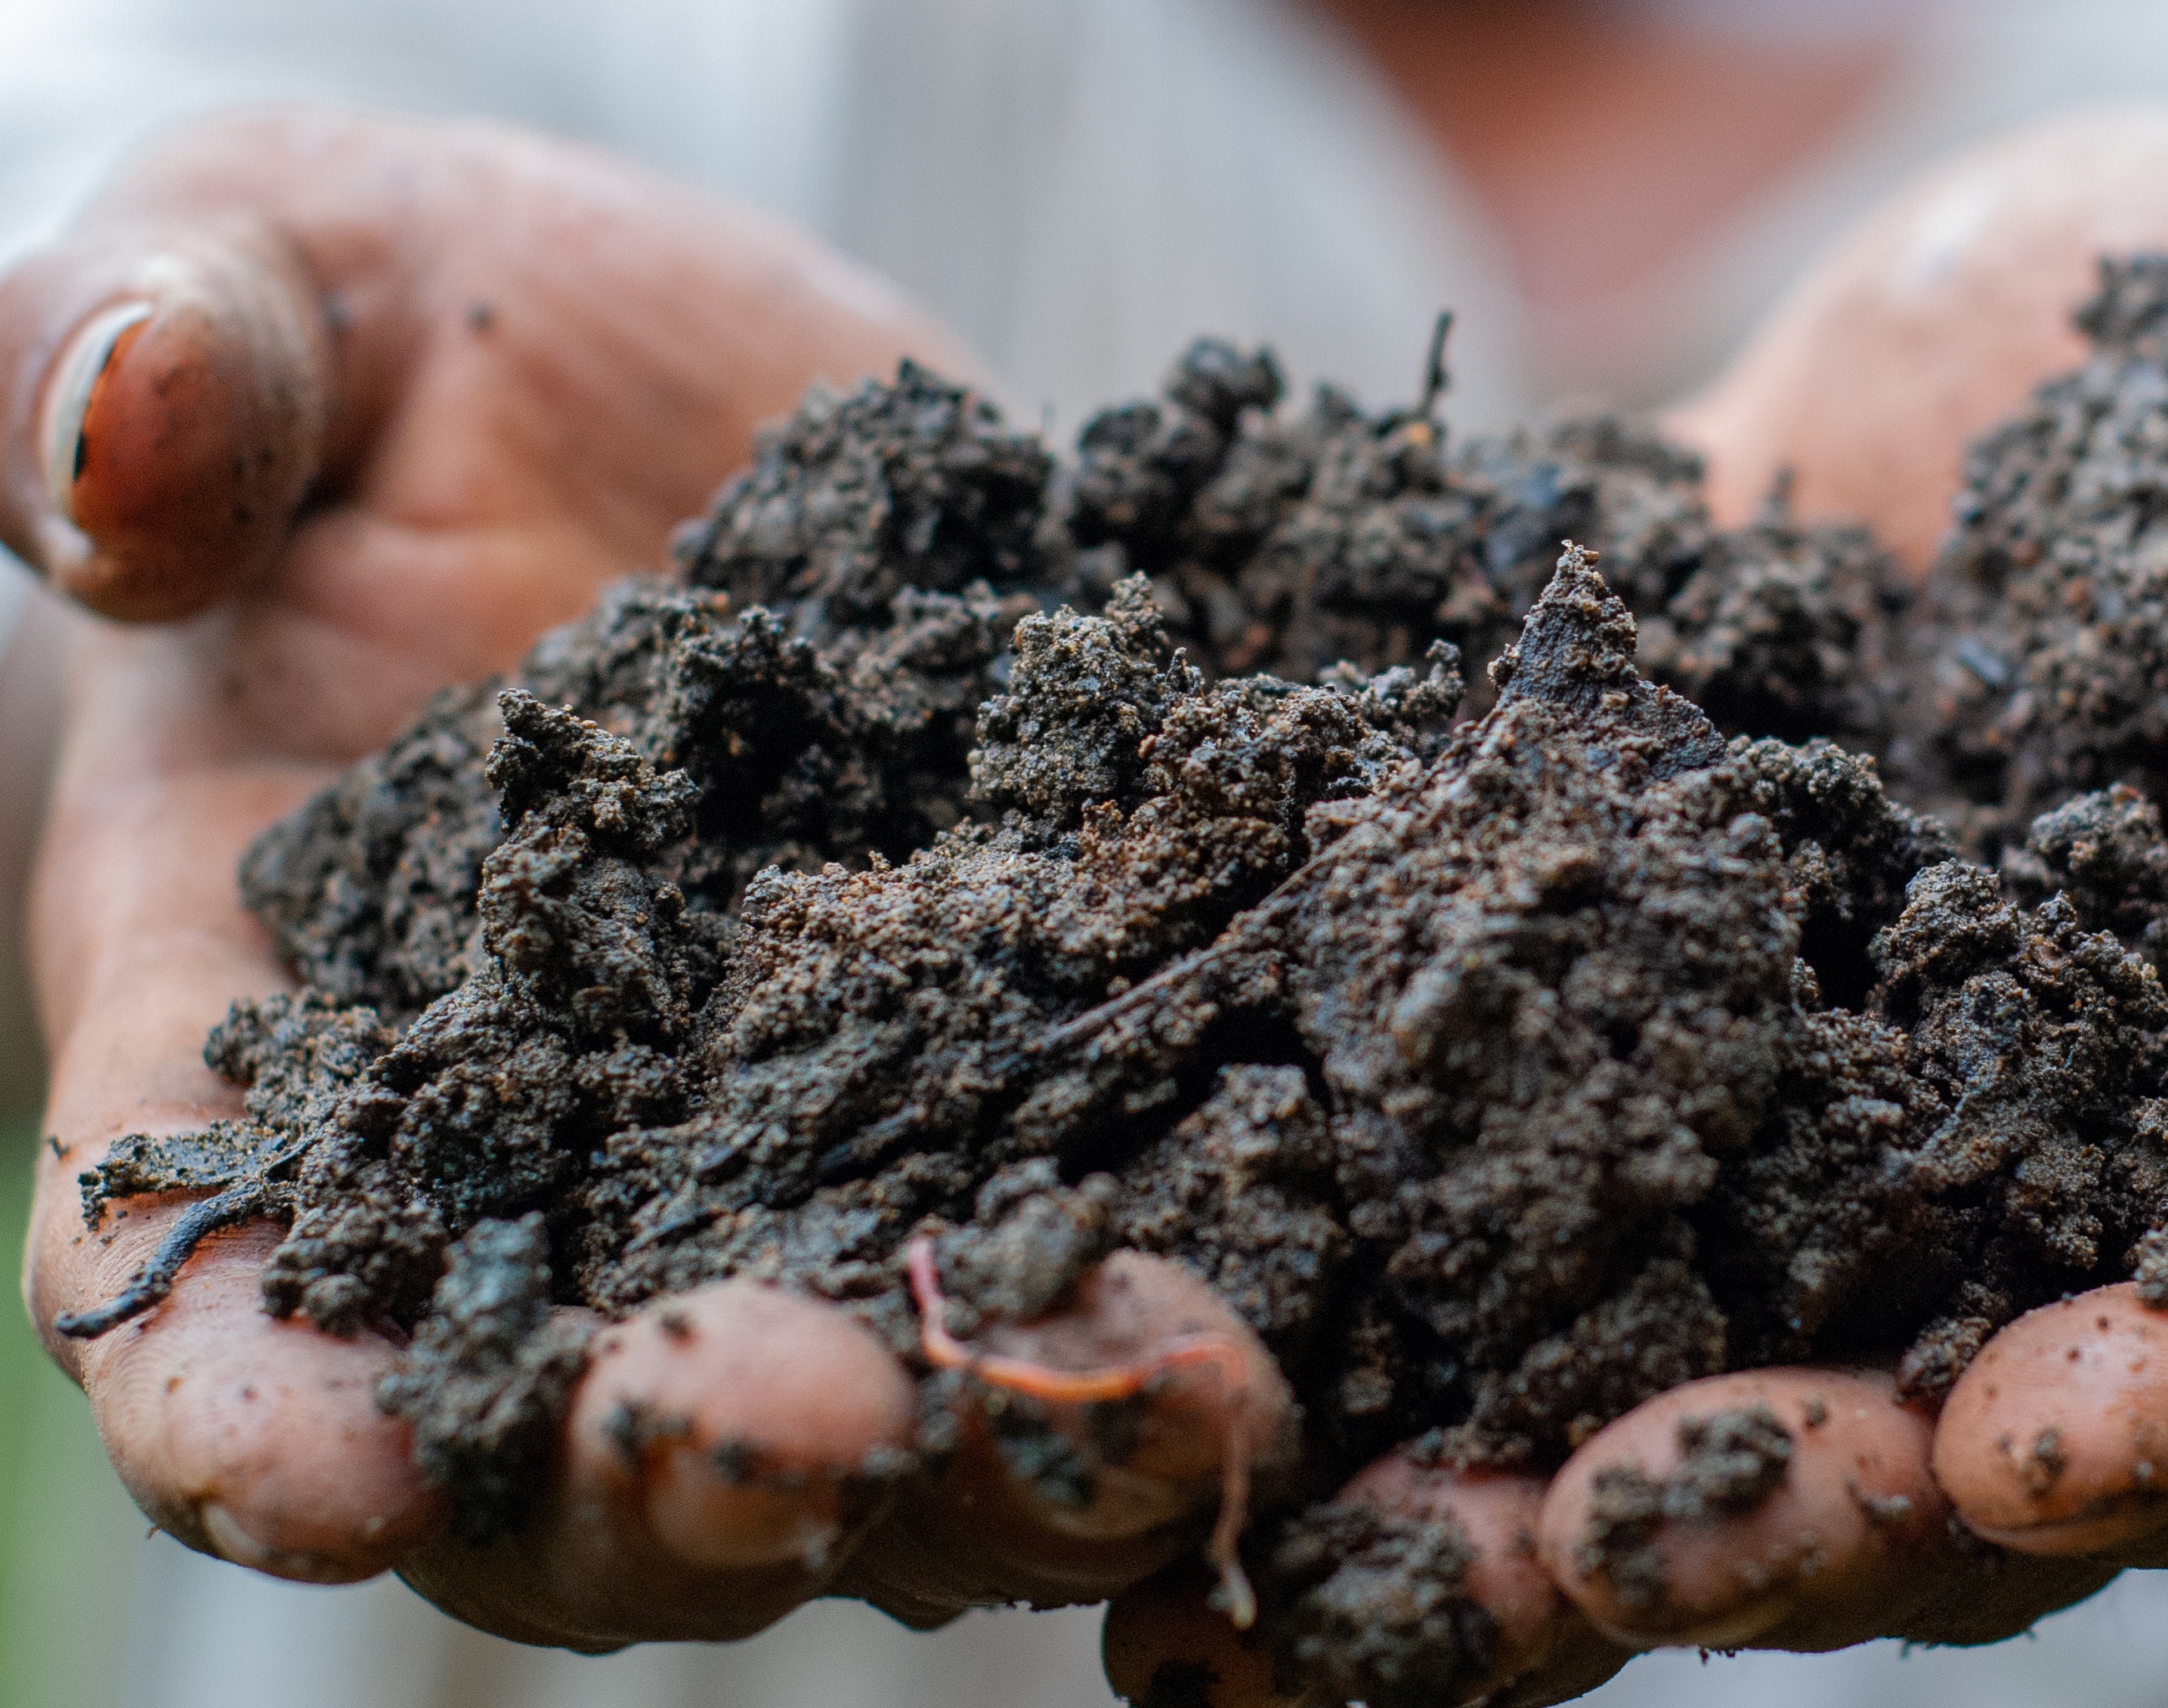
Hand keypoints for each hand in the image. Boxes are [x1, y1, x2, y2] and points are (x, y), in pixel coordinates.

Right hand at [6, 105, 1296, 1649]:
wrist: (699, 410)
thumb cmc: (416, 363)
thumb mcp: (280, 288)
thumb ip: (160, 361)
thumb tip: (117, 450)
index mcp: (290, 1048)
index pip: (223, 1301)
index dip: (262, 1407)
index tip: (332, 1470)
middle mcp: (568, 1187)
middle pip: (598, 1443)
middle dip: (702, 1473)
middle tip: (821, 1435)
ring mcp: (831, 1169)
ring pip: (907, 1409)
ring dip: (1023, 1444)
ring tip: (1171, 1398)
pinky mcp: (1049, 1091)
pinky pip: (1134, 1234)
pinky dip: (1226, 1275)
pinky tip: (1335, 1272)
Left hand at [1104, 108, 2167, 1703]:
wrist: (1932, 334)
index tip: (2027, 1449)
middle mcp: (2072, 1174)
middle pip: (1991, 1437)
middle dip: (1813, 1512)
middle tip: (1621, 1550)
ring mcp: (1839, 1154)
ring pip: (1741, 1400)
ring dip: (1574, 1507)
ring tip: (1395, 1560)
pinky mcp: (1637, 1084)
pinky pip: (1543, 1257)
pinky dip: (1423, 1357)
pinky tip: (1275, 1431)